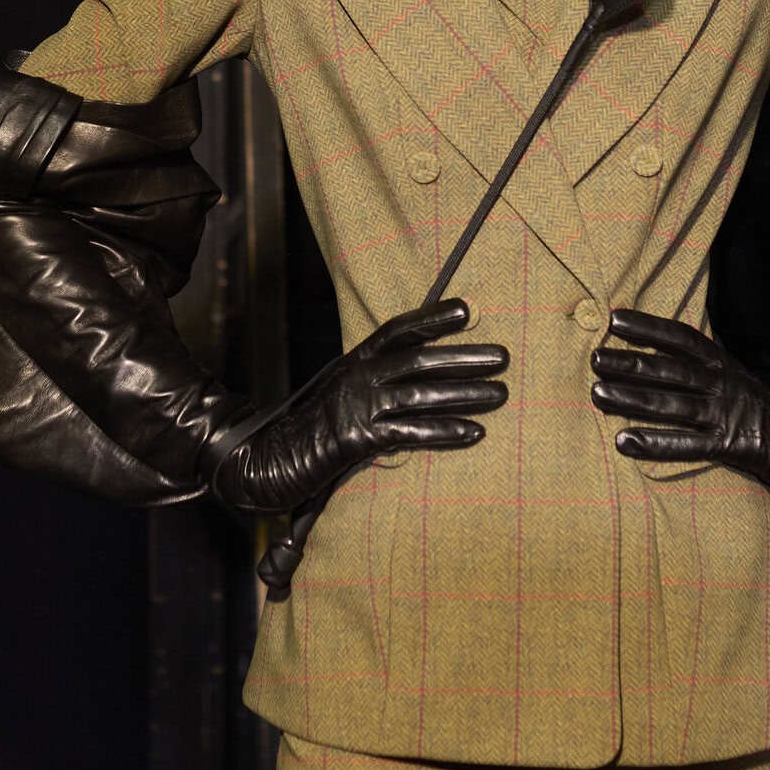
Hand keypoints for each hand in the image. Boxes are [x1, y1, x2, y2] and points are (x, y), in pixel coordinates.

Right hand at [212, 298, 508, 517]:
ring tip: (501, 394)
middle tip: (503, 356)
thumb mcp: (340, 392)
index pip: (398, 330)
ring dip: (465, 394)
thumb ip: (374, 381)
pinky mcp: (356, 440)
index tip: (466, 310)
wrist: (266, 460)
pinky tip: (473, 434)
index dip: (432, 318)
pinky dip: (444, 432)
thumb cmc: (309, 428)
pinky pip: (409, 433)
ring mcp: (357, 407)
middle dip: (464, 357)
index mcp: (355, 361)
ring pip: (421, 395)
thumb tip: (416, 374)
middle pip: (419, 360)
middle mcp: (358, 377)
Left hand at [591, 308, 769, 501]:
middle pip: (670, 370)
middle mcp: (723, 384)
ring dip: (632, 399)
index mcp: (722, 364)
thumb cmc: (760, 412)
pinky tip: (624, 442)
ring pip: (672, 404)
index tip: (614, 320)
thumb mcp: (733, 380)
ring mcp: (727, 414)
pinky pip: (687, 445)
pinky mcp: (732, 446)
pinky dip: (655, 443)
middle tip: (594, 358)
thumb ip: (701, 369)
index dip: (648, 328)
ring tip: (597, 394)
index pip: (681, 339)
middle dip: (630, 363)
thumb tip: (656, 356)